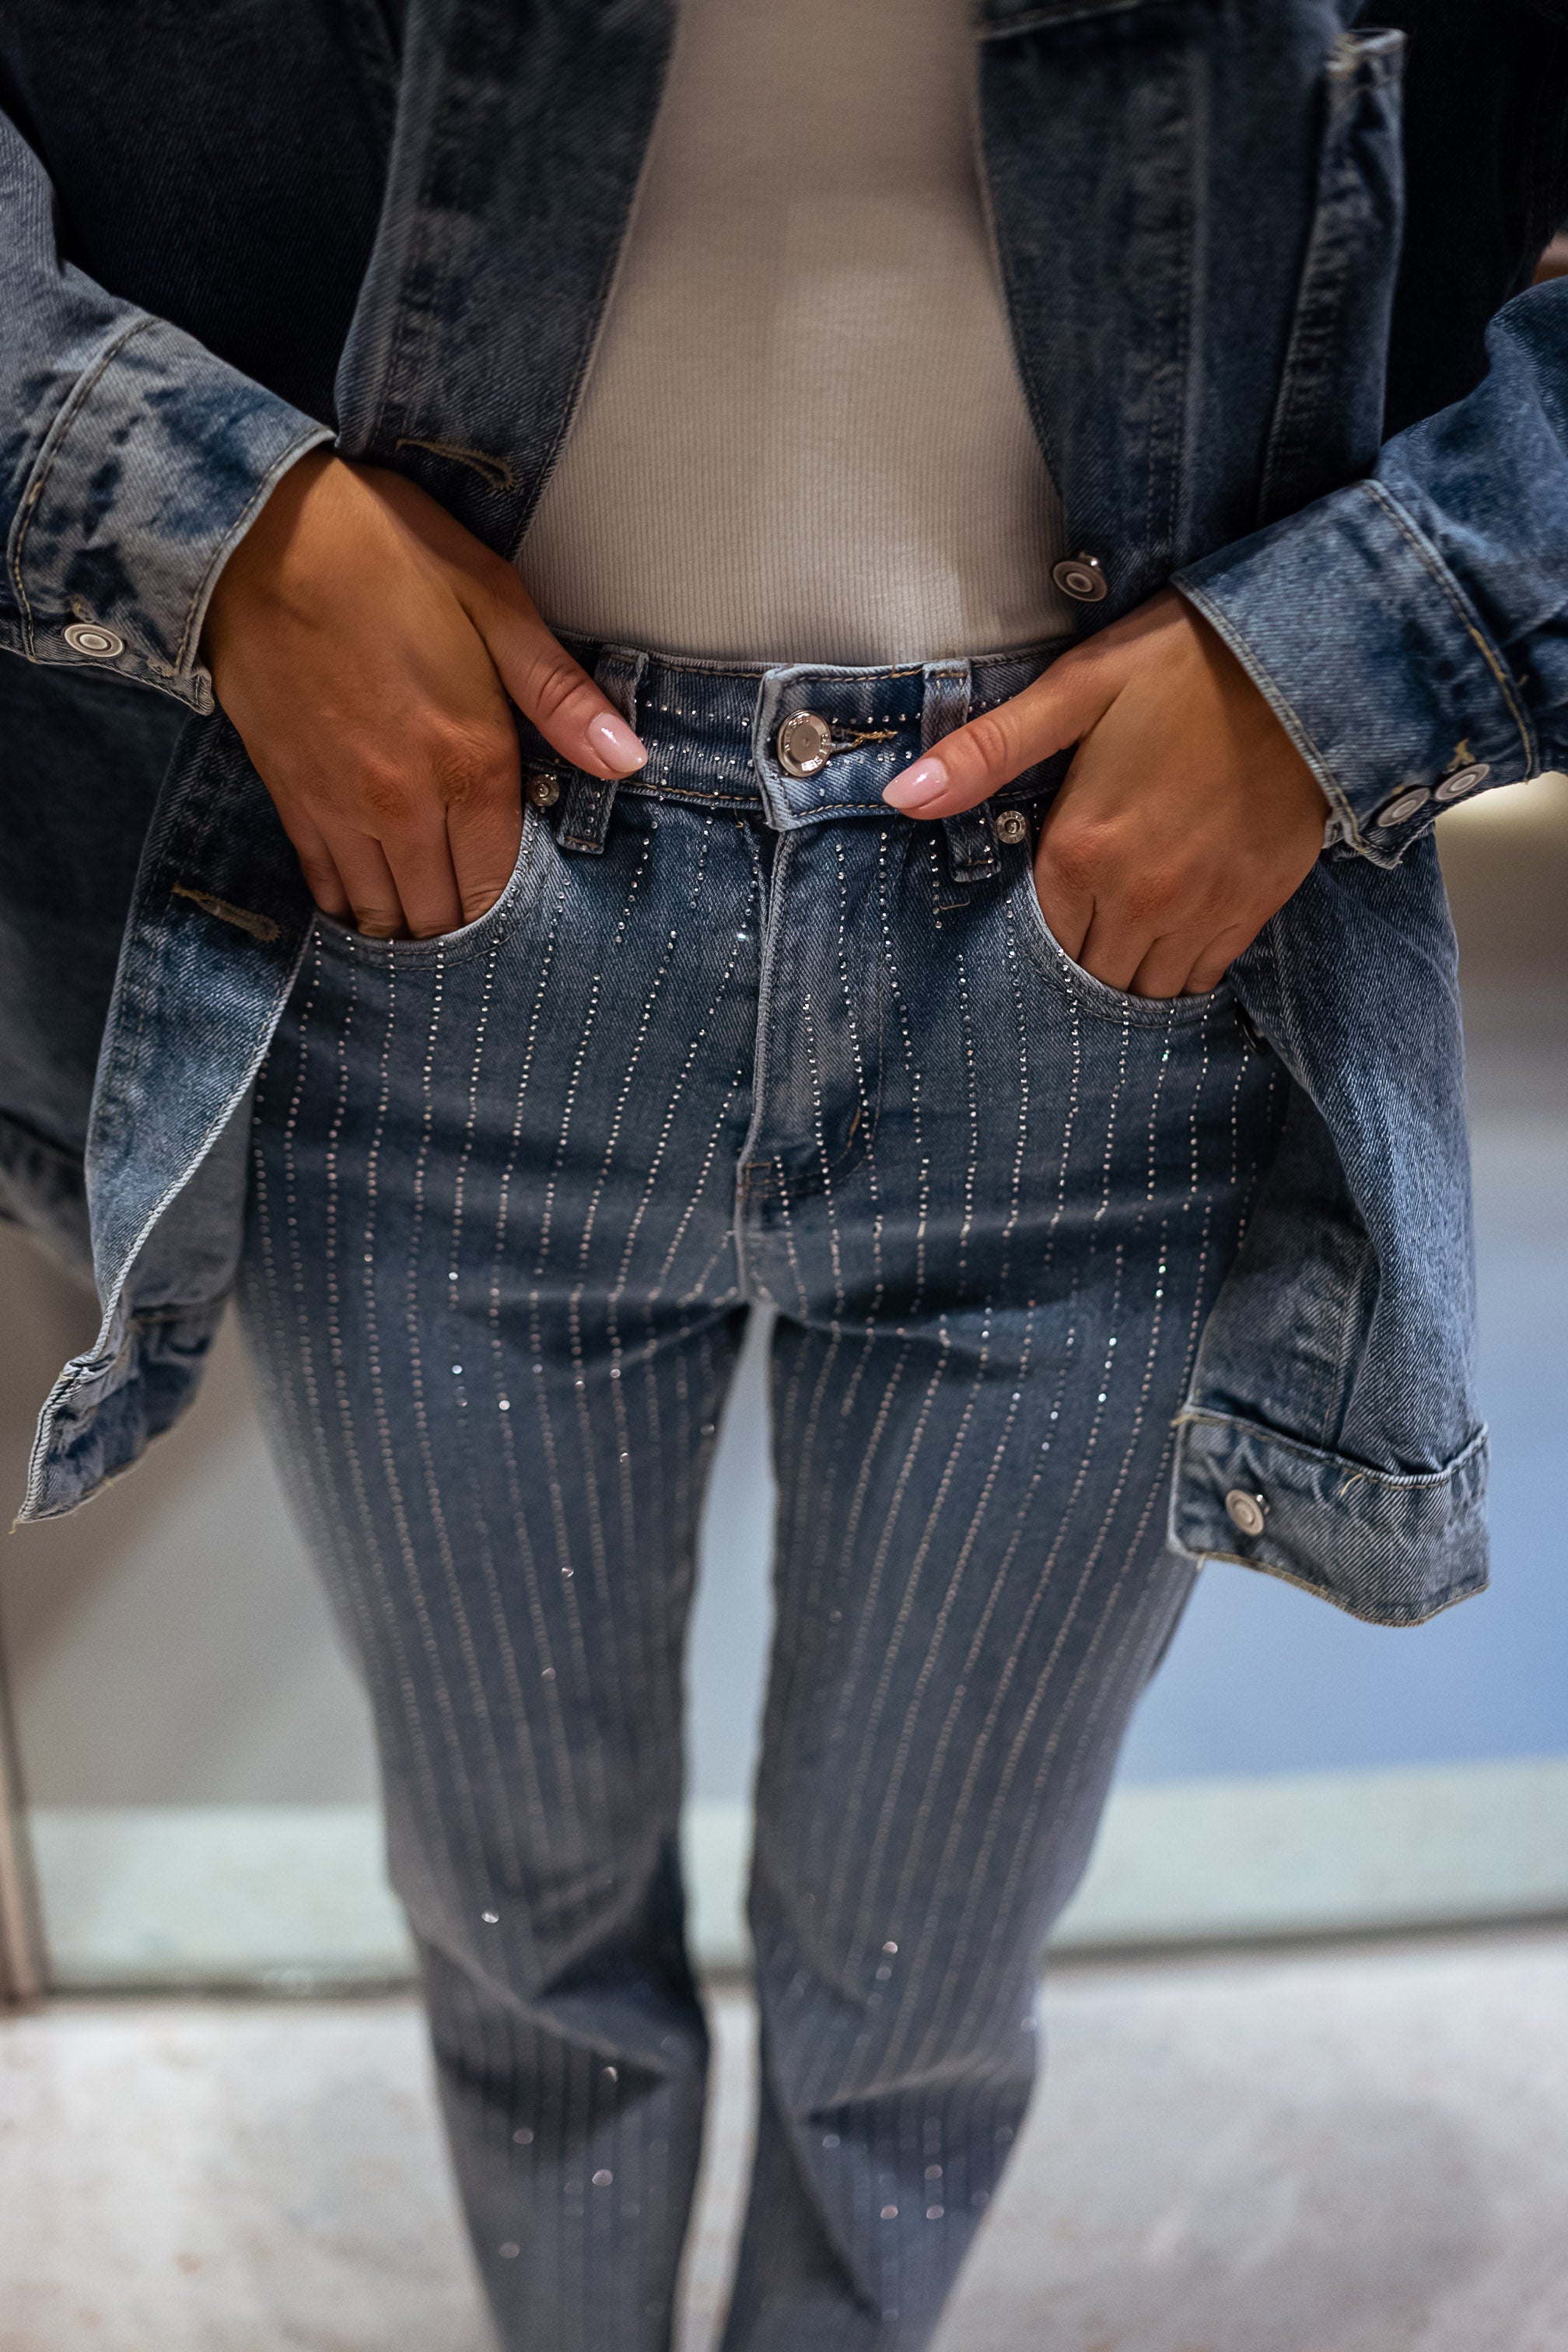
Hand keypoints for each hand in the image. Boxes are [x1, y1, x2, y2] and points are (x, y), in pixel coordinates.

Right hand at [203, 450, 645, 937]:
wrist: (254, 528)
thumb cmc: (382, 551)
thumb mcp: (493, 601)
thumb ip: (559, 695)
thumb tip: (628, 759)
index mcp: (468, 760)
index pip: (497, 883)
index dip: (508, 902)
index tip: (515, 893)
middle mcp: (402, 803)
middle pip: (439, 914)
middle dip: (460, 921)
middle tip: (471, 906)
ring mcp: (338, 805)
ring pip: (379, 911)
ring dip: (406, 922)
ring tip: (424, 911)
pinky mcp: (288, 794)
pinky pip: (325, 881)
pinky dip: (349, 899)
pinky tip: (366, 892)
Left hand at [882, 590, 1328, 996]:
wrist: (1303, 661)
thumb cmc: (1180, 665)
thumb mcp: (1073, 690)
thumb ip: (986, 752)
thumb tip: (903, 794)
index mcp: (1081, 849)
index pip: (1040, 939)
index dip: (1037, 936)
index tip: (1047, 916)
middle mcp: (1139, 896)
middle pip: (1091, 976)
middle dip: (1081, 964)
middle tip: (1084, 936)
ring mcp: (1201, 908)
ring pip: (1149, 990)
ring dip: (1130, 976)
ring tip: (1125, 946)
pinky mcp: (1254, 905)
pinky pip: (1205, 975)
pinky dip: (1184, 971)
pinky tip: (1175, 940)